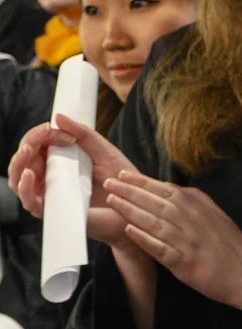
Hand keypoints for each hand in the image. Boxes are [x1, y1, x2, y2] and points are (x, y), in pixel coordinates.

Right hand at [12, 115, 140, 246]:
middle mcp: (49, 179)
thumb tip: (59, 117)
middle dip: (28, 145)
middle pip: (23, 160)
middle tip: (40, 136)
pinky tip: (28, 175)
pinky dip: (24, 187)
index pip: (36, 146)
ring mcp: (49, 195)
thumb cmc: (122, 182)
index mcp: (58, 163)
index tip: (54, 128)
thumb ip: (83, 133)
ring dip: (20, 162)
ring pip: (19, 179)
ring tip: (29, 150)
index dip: (39, 135)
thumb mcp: (103, 150)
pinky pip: (30, 201)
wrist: (137, 207)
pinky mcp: (53, 212)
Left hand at [102, 173, 241, 307]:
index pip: (165, 189)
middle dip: (129, 191)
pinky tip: (129, 230)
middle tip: (108, 182)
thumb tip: (171, 191)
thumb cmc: (229, 245)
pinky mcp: (183, 261)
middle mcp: (192, 220)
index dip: (141, 181)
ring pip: (154, 221)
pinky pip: (159, 247)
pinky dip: (144, 238)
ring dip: (131, 210)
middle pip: (155, 202)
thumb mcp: (215, 216)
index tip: (121, 174)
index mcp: (199, 207)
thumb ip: (194, 203)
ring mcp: (187, 240)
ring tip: (111, 201)